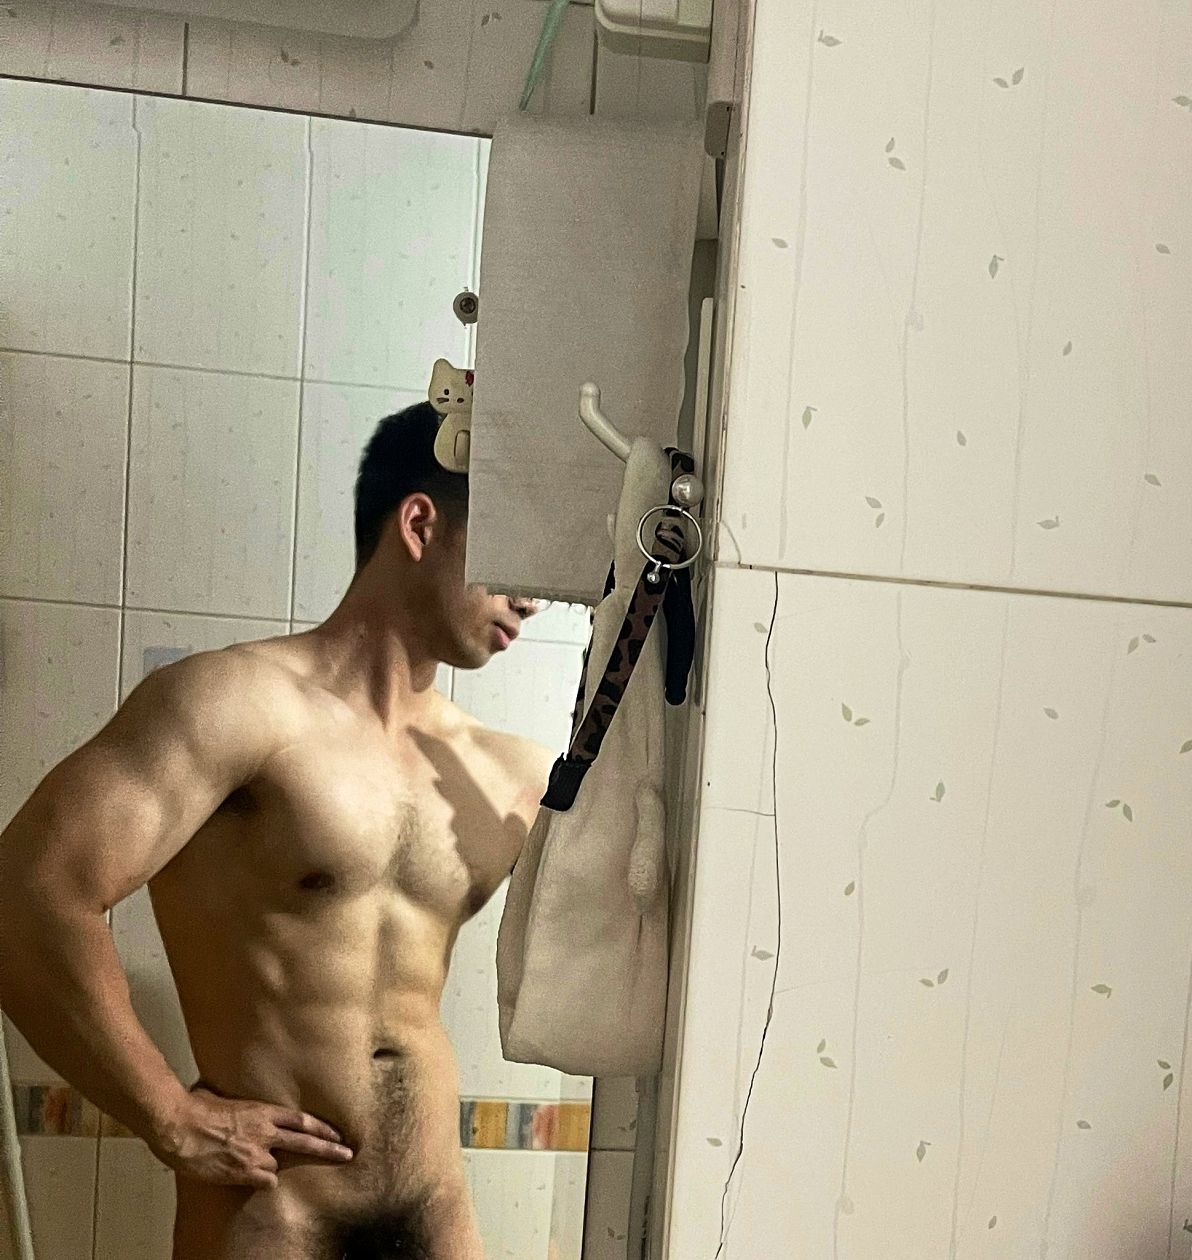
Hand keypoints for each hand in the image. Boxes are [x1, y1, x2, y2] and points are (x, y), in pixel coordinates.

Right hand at [152, 1084, 353, 1187]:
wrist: (180, 1126)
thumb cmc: (197, 1107)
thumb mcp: (227, 1096)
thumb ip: (242, 1104)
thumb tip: (240, 1101)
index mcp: (262, 1110)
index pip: (302, 1119)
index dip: (322, 1127)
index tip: (337, 1132)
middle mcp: (264, 1132)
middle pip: (305, 1141)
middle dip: (329, 1148)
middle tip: (347, 1153)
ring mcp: (254, 1154)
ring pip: (276, 1166)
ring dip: (269, 1166)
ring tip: (251, 1162)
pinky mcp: (242, 1172)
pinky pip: (262, 1181)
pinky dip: (259, 1180)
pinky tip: (248, 1176)